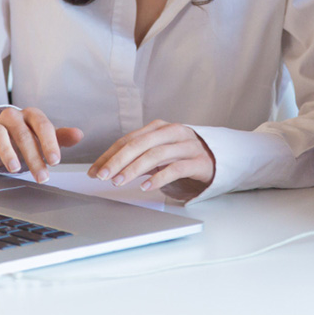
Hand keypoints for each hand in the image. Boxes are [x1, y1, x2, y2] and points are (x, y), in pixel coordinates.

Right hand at [0, 107, 82, 183]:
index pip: (42, 125)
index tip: (55, 161)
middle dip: (33, 157)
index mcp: (30, 115)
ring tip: (16, 169)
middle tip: (42, 176)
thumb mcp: (44, 136)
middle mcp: (12, 117)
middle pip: (23, 134)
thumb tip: (79, 135)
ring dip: (8, 152)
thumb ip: (61, 137)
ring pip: (0, 134)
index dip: (49, 143)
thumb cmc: (25, 136)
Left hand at [87, 120, 215, 200]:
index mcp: (159, 128)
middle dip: (118, 160)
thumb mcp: (159, 154)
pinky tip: (146, 187)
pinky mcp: (199, 161)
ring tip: (119, 182)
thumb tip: (107, 169)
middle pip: (140, 144)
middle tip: (102, 175)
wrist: (219, 159)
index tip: (94, 170)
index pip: (128, 139)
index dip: (109, 155)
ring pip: (156, 154)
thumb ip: (137, 158)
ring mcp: (187, 145)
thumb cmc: (183, 157)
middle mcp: (172, 132)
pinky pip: (176, 168)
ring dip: (134, 169)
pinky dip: (159, 178)